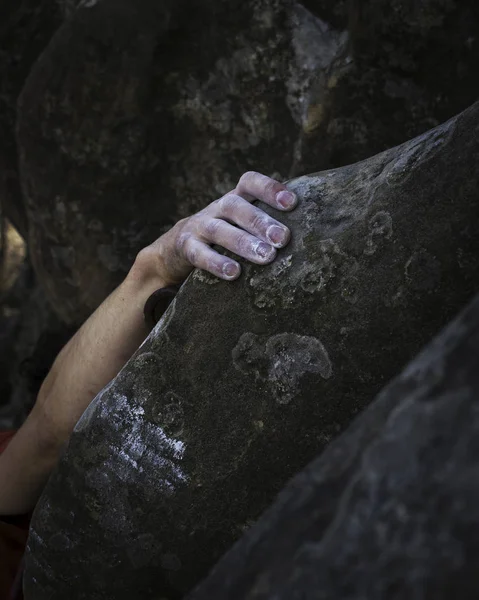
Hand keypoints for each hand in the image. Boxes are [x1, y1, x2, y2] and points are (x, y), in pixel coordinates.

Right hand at [137, 171, 297, 285]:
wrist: (176, 249)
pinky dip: (216, 263)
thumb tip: (313, 236)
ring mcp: (200, 226)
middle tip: (283, 238)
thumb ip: (268, 224)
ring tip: (266, 256)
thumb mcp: (242, 224)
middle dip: (261, 222)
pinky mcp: (186, 247)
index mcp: (235, 199)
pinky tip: (234, 273)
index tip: (291, 203)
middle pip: (237, 207)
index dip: (269, 188)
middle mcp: (217, 208)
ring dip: (244, 242)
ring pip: (220, 230)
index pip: (250, 182)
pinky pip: (200, 254)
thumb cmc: (225, 237)